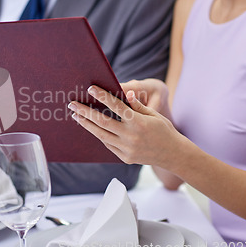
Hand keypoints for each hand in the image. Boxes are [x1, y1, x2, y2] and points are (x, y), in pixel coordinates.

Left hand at [68, 85, 186, 166]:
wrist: (173, 154)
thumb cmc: (164, 131)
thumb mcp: (154, 115)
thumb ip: (138, 105)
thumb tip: (126, 93)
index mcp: (139, 122)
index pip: (116, 106)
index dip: (102, 96)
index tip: (90, 89)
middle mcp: (131, 136)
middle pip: (102, 121)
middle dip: (85, 111)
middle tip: (72, 104)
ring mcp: (127, 148)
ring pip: (101, 134)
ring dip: (87, 124)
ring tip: (76, 116)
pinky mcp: (124, 157)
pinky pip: (108, 144)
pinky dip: (99, 134)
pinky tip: (90, 127)